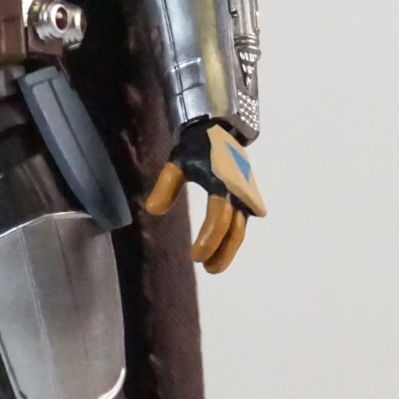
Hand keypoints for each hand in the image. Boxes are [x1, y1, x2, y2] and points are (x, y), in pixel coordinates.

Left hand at [144, 121, 265, 275]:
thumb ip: (165, 186)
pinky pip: (240, 223)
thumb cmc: (196, 148)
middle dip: (222, 251)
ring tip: (213, 267)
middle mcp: (238, 192)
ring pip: (240, 229)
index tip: (196, 256)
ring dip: (228, 249)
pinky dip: (232, 239)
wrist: (218, 130)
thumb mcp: (177, 163)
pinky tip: (221, 252)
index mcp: (223, 182)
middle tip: (207, 268)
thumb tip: (153, 210)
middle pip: (235, 229)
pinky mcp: (245, 198)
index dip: (209, 239)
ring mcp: (245, 196)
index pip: (218, 217)